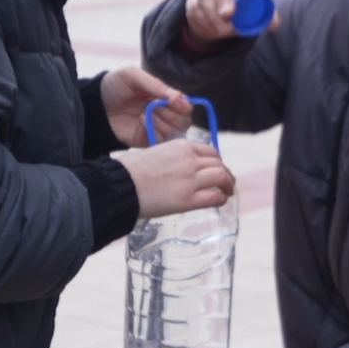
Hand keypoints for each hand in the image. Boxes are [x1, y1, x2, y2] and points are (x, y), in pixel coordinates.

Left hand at [101, 67, 189, 148]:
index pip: (185, 105)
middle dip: (171, 114)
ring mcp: (157, 129)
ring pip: (175, 133)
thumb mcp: (133, 76)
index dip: (183, 105)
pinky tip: (141, 123)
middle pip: (184, 121)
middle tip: (153, 107)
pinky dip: (155, 133)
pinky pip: (162, 143)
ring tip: (144, 114)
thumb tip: (178, 97)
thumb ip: (155, 84)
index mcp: (164, 98)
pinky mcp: (147, 141)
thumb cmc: (114, 86)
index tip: (173, 101)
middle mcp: (164, 114)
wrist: (94, 106)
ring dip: (162, 123)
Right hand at [119, 140, 233, 218]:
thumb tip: (179, 168)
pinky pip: (214, 196)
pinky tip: (219, 201)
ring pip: (221, 177)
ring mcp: (191, 179)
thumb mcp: (155, 152)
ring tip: (226, 192)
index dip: (216, 162)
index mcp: (181, 146)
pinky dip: (220, 198)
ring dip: (227, 185)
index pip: (209, 151)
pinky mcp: (188, 199)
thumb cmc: (129, 171)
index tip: (216, 169)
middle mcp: (190, 160)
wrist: (120, 186)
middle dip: (225, 173)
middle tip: (225, 183)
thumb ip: (172, 157)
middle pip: (218, 163)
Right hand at [184, 0, 276, 43]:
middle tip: (229, 15)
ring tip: (225, 31)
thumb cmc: (245, 11)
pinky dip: (206, 23)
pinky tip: (215, 30)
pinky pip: (195, 10)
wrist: (221, 20)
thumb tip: (274, 25)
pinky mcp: (192, 1)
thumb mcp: (257, 13)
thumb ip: (266, 17)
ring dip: (214, 15)